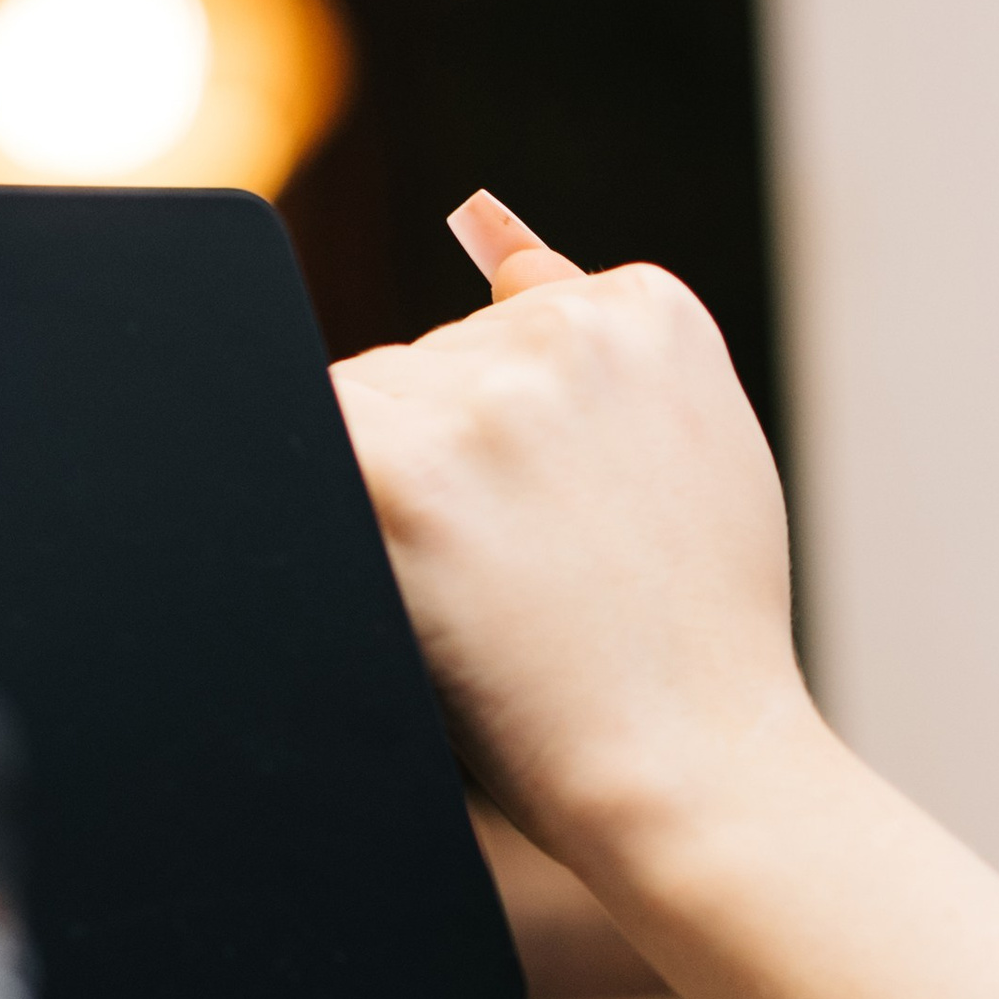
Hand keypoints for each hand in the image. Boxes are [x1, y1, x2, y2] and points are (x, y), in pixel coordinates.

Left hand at [331, 192, 815, 883]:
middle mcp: (566, 330)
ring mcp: (485, 398)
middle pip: (424, 366)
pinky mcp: (402, 474)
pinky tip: (409, 584)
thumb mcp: (695, 453)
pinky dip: (338, 521)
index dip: (510, 451)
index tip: (553, 529)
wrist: (690, 766)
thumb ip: (598, 343)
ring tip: (494, 604)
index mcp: (647, 309)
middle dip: (447, 467)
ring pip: (362, 412)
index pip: (506, 331)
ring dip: (394, 504)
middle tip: (527, 584)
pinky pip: (302, 456)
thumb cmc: (692, 638)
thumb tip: (486, 232)